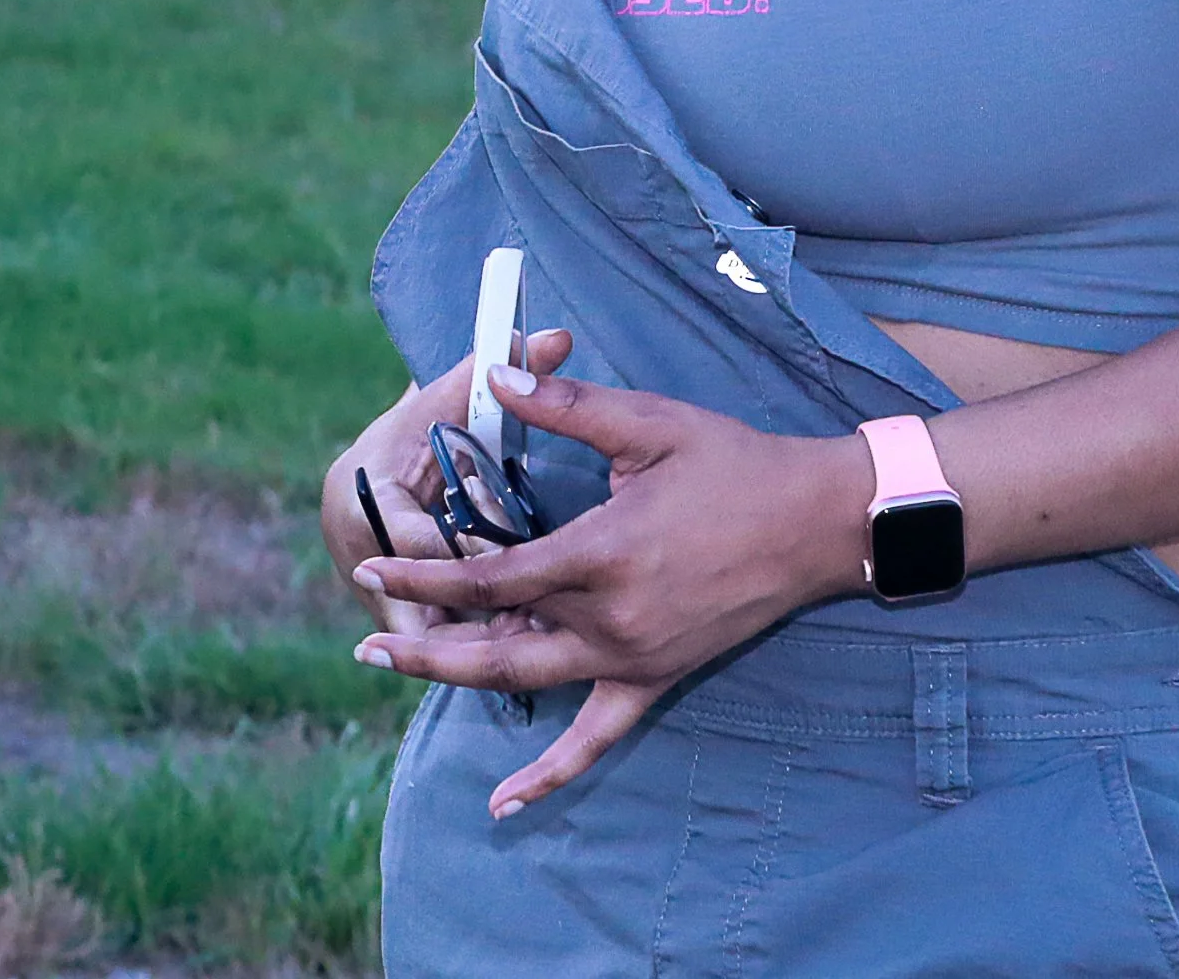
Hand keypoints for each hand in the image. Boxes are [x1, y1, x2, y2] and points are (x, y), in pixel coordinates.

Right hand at [320, 330, 575, 633]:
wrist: (390, 455)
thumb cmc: (424, 421)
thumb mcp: (453, 395)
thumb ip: (502, 369)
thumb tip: (558, 336)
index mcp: (360, 494)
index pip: (415, 536)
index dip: (464, 546)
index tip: (510, 551)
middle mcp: (354, 547)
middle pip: (411, 593)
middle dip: (464, 607)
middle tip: (523, 617)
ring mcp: (366, 583)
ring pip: (420, 624)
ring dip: (466, 630)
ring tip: (523, 634)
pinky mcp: (388, 605)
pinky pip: (429, 629)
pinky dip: (465, 632)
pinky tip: (513, 638)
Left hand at [351, 366, 871, 814]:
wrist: (812, 523)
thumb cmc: (733, 463)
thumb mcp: (650, 424)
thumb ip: (568, 405)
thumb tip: (498, 373)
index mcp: (602, 553)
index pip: (492, 577)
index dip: (428, 575)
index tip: (376, 566)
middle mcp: (609, 618)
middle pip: (495, 642)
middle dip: (423, 642)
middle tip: (365, 641)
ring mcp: (632, 658)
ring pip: (528, 682)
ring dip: (459, 681)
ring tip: (404, 672)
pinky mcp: (656, 679)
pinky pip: (596, 739)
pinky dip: (550, 774)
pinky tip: (506, 804)